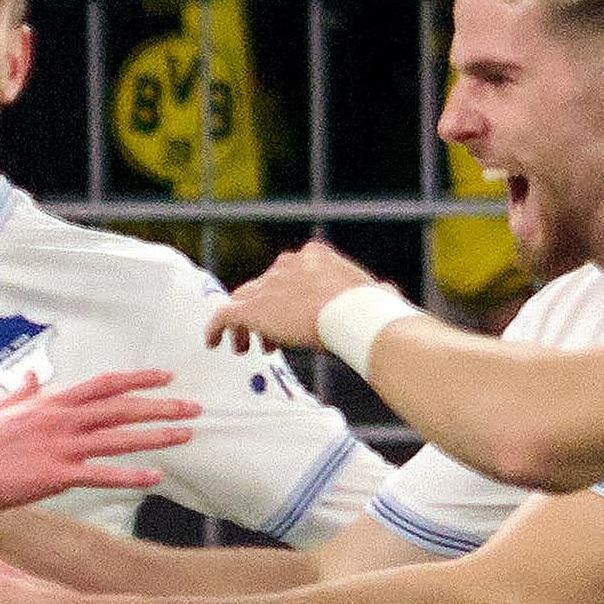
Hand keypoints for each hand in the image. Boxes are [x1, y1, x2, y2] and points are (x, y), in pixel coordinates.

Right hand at [0, 368, 196, 517]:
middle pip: (122, 408)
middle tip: (194, 407)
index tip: (166, 377)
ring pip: (119, 438)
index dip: (138, 379)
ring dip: (157, 436)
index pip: (104, 385)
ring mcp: (59, 447)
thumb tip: (35, 376)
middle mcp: (60, 419)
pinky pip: (101, 475)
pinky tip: (156, 478)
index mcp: (50, 403)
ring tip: (186, 435)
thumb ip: (22, 393)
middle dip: (161, 406)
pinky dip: (130, 476)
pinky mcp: (54, 475)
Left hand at [209, 240, 386, 353]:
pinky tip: (214, 342)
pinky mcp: (252, 307)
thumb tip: (389, 293)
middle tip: (270, 340)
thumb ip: (377, 291)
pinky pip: (224, 315)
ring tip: (245, 347)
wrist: (352, 315)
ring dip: (245, 325)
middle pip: (264, 287)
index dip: (287, 297)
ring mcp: (267, 284)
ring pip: (244, 301)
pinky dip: (216, 328)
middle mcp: (288, 264)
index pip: (289, 273)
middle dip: (266, 314)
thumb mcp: (377, 293)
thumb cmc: (370, 309)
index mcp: (316, 256)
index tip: (293, 320)